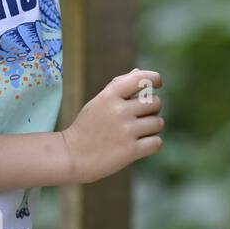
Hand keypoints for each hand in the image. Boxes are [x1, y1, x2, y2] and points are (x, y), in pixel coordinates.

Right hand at [61, 68, 163, 183]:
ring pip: (158, 123)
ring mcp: (126, 131)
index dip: (155, 78)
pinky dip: (152, 144)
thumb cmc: (86, 127)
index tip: (158, 84)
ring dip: (152, 129)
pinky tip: (140, 145)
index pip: (141, 79)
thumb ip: (118, 86)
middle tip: (139, 118)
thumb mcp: (98, 102)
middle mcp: (119, 111)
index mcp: (109, 96)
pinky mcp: (131, 151)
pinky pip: (157, 142)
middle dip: (151, 110)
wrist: (70, 156)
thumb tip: (139, 72)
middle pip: (155, 103)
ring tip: (137, 133)